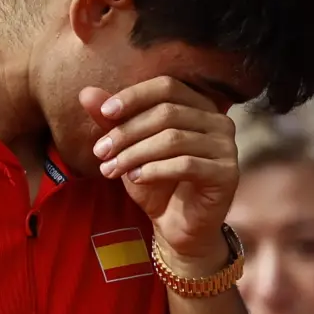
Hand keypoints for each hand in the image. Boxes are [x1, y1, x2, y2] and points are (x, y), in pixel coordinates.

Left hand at [79, 77, 237, 275]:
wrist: (177, 227)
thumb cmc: (156, 183)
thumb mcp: (129, 149)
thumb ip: (112, 121)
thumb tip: (86, 93)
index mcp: (199, 106)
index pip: (167, 86)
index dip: (135, 96)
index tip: (104, 113)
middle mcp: (219, 122)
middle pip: (168, 113)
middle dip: (128, 132)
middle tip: (101, 151)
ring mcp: (227, 147)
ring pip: (174, 139)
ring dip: (135, 153)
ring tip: (111, 169)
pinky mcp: (228, 174)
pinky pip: (186, 165)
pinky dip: (154, 170)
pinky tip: (135, 179)